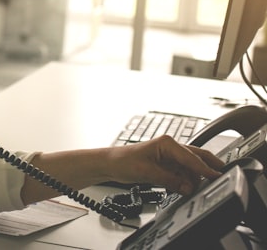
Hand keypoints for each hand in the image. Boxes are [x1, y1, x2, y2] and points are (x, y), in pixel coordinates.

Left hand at [107, 135, 223, 194]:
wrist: (110, 164)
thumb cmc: (123, 161)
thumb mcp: (147, 173)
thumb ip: (170, 180)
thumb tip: (188, 187)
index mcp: (167, 143)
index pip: (192, 158)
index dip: (206, 169)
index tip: (218, 177)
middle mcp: (171, 147)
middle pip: (197, 157)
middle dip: (209, 167)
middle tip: (223, 177)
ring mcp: (169, 156)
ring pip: (191, 168)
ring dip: (195, 178)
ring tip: (197, 190)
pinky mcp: (166, 165)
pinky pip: (182, 174)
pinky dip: (185, 181)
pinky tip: (185, 189)